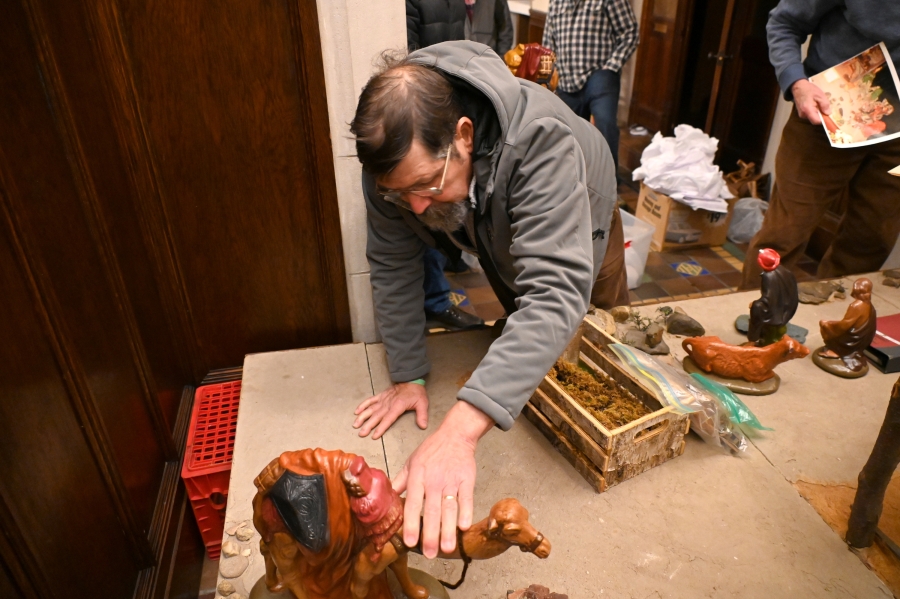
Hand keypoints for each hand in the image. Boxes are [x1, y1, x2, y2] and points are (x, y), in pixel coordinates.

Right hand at [353, 383, 428, 439]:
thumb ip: (422, 415)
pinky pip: (370, 400)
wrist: (411, 379)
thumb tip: (423, 426)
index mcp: (398, 406)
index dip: (381, 427)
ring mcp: (383, 399)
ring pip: (371, 409)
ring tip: (355, 425)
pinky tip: (356, 412)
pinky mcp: (381, 396)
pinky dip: (363, 405)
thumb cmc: (417, 393)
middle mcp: (388, 403)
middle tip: (361, 433)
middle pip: (376, 416)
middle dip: (368, 425)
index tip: (374, 435)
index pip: (388, 419)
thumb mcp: (423, 403)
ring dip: (363, 417)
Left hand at [392, 401, 493, 557]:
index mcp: (417, 477)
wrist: (455, 435)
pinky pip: (466, 498)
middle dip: (430, 534)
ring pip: (449, 508)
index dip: (410, 523)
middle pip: (431, 511)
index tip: (409, 542)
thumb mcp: (411, 462)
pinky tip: (464, 527)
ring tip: (447, 549)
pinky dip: (466, 513)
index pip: (412, 504)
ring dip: (448, 530)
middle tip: (429, 554)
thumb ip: (400, 481)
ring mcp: (451, 481)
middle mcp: (433, 481)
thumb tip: (386, 497)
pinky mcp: (467, 479)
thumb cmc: (431, 450)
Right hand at [791, 79, 829, 124]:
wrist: (798, 87)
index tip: (829, 116)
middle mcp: (803, 114)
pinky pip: (810, 115)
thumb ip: (825, 104)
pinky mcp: (801, 113)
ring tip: (819, 104)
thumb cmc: (809, 90)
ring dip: (818, 113)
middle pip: (815, 120)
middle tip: (824, 107)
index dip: (824, 120)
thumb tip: (828, 113)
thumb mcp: (820, 95)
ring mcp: (801, 114)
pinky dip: (814, 112)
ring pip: (812, 118)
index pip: (816, 121)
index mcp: (807, 110)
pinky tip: (815, 105)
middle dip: (821, 116)